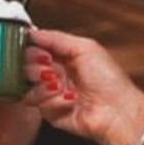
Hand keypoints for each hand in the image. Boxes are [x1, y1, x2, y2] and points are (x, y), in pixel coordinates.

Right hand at [22, 30, 143, 144]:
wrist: (117, 110)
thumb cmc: (109, 80)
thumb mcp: (85, 48)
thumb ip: (56, 38)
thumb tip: (33, 32)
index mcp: (63, 57)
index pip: (35, 49)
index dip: (33, 49)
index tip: (40, 51)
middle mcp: (55, 75)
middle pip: (26, 67)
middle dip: (37, 66)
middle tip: (50, 68)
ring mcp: (51, 94)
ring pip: (27, 86)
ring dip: (43, 84)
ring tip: (59, 85)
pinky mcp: (49, 112)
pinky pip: (38, 103)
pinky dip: (54, 99)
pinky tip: (69, 99)